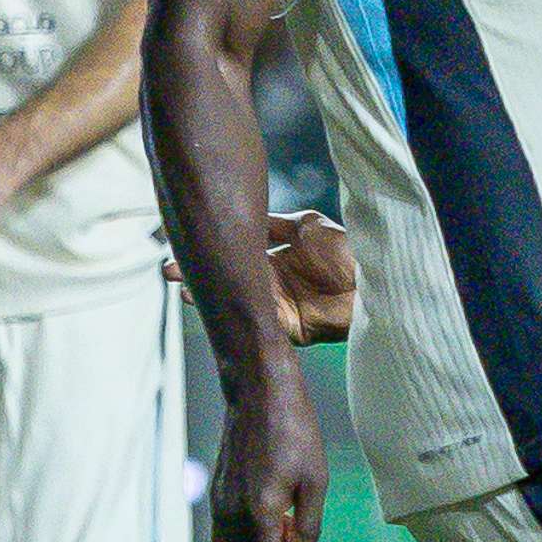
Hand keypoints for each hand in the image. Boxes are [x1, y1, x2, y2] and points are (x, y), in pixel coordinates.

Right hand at [166, 207, 361, 341]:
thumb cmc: (346, 249)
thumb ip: (275, 223)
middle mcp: (272, 283)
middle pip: (230, 279)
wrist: (372, 278)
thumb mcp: (306, 225)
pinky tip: (217, 302)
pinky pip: (256, 319)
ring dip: (210, 294)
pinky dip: (236, 311)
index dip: (214, 251)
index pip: (237, 255)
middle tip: (169, 269)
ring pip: (237, 300)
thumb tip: (248, 214)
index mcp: (276, 259)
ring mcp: (277, 305)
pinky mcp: (287, 327)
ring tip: (183, 286)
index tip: (187, 242)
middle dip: (199, 275)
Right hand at [206, 385, 328, 541]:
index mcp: (257, 513)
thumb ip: (308, 529)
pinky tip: (266, 506)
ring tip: (277, 521)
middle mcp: (230, 515)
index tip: (301, 536)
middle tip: (291, 528)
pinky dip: (242, 534)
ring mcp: (218, 505)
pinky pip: (221, 534)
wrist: (259, 393)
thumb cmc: (294, 431)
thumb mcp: (315, 481)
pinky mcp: (215, 494)